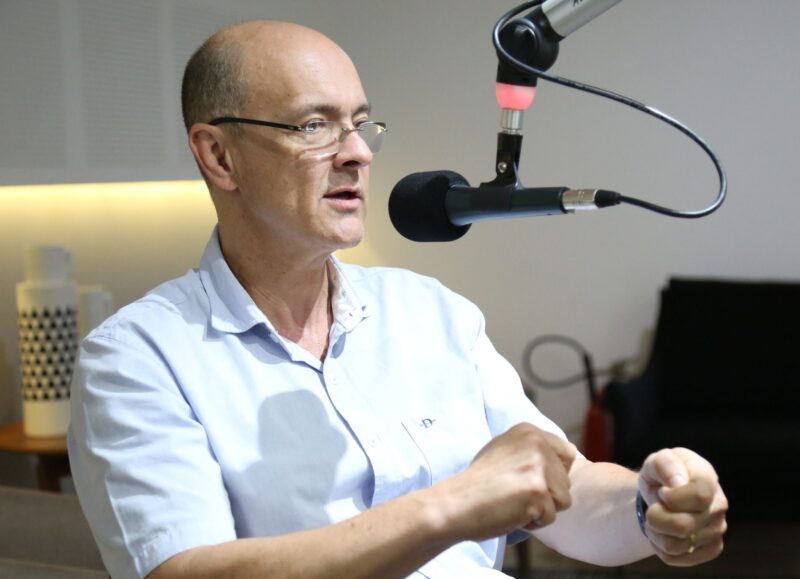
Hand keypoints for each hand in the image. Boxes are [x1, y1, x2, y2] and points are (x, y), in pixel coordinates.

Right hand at [438, 423, 576, 542]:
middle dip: (546, 495)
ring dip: (541, 509)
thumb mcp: (504, 452)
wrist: (456, 503)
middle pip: (566, 480)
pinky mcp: (537, 490)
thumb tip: (563, 460)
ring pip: (563, 499)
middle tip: (515, 494)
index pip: (567, 453)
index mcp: (529, 431)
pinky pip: (550, 517)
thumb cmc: (478, 484)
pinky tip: (511, 512)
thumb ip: (531, 452)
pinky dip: (533, 522)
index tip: (529, 480)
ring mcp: (537, 465)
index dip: (554, 474)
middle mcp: (536, 442)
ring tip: (514, 503)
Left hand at [638, 448, 727, 565]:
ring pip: (677, 545)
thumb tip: (677, 483)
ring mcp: (718, 528)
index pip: (699, 496)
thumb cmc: (662, 474)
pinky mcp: (711, 548)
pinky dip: (660, 547)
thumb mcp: (657, 461)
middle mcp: (719, 504)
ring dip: (655, 533)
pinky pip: (676, 558)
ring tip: (655, 519)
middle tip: (652, 507)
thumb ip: (665, 464)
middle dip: (655, 517)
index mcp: (708, 477)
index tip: (662, 492)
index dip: (672, 497)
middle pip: (683, 526)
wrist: (664, 491)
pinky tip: (662, 532)